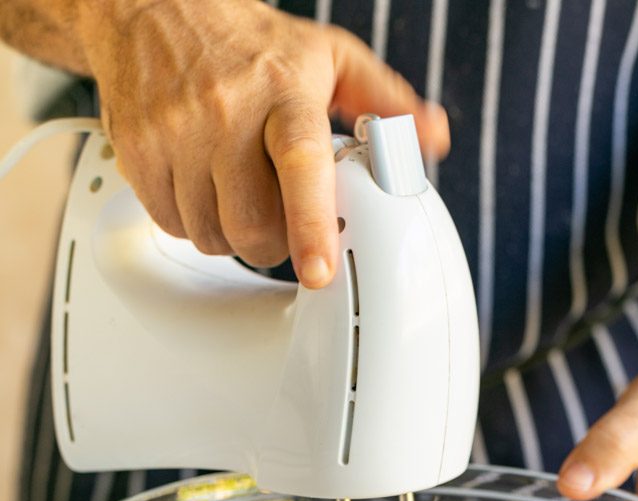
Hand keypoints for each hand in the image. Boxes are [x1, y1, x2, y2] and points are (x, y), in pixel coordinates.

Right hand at [75, 0, 448, 284]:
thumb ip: (384, 101)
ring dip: (232, 235)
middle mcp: (226, 110)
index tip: (319, 271)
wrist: (154, 6)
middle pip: (253, 225)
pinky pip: (172, 225)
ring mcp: (176, 131)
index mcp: (283, 90)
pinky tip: (205, 188)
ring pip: (212, 235)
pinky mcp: (138, 151)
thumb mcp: (328, 58)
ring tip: (240, 194)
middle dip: (273, 244)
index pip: (300, 165)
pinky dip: (194, 223)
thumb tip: (432, 135)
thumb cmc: (252, 44)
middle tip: (280, 220)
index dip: (310, 225)